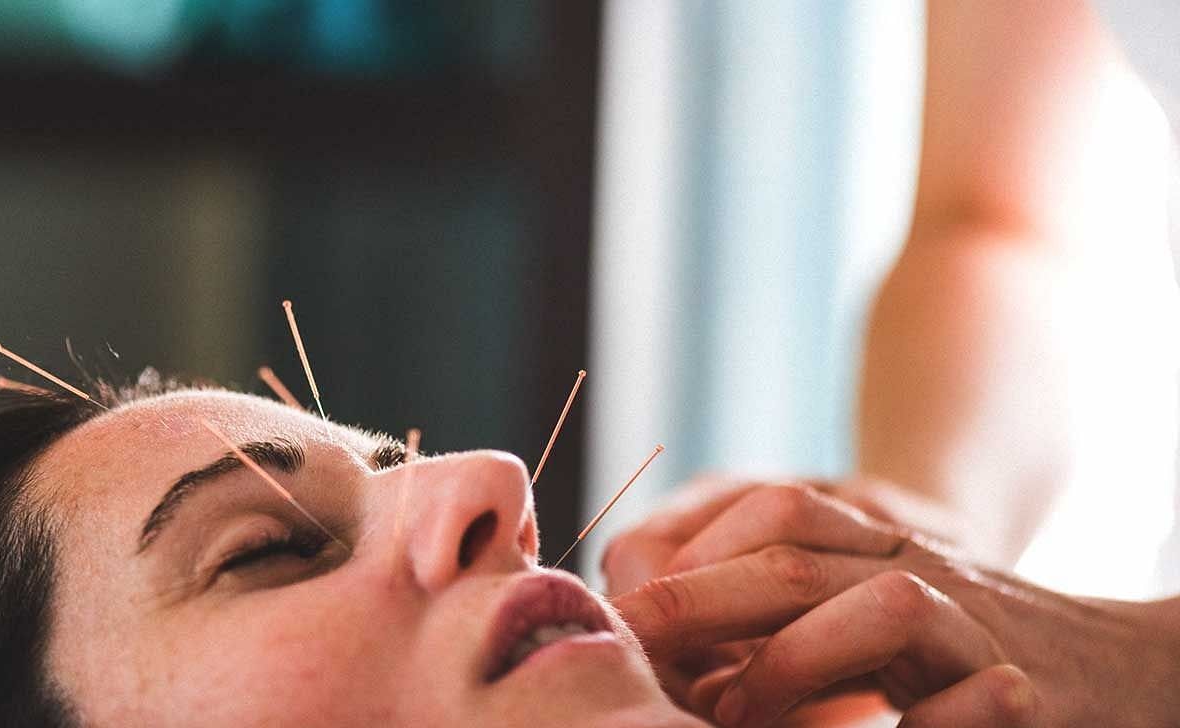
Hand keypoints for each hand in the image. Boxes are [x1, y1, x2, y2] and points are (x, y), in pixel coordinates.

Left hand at [605, 480, 1179, 725]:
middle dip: (699, 594)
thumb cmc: (956, 650)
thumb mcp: (860, 618)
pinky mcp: (1024, 685)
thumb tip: (672, 655)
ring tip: (727, 707)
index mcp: (872, 539)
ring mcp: (971, 617)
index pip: (770, 510)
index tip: (624, 607)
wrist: (1116, 665)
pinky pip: (973, 693)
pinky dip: (908, 715)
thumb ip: (780, 624)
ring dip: (791, 655)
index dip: (692, 553)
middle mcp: (915, 561)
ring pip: (877, 601)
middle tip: (626, 642)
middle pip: (794, 547)